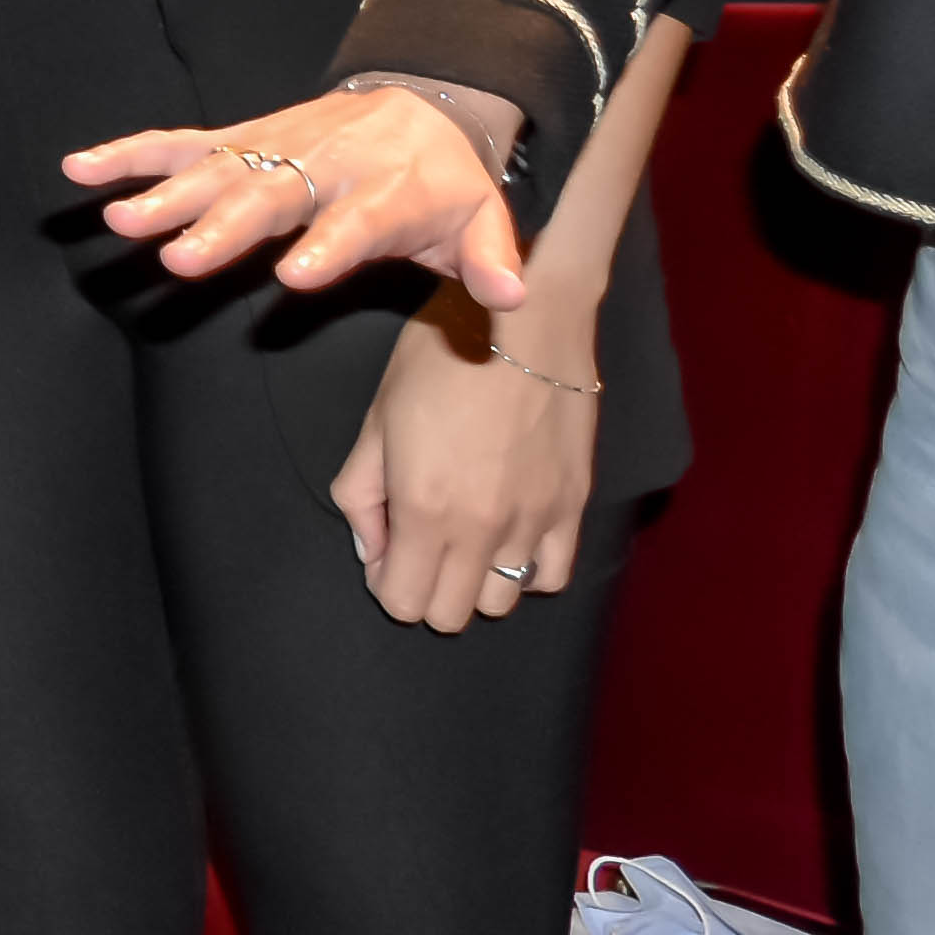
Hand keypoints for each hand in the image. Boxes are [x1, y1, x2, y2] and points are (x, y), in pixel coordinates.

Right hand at [63, 82, 527, 301]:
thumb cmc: (446, 180)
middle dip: (222, 226)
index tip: (294, 277)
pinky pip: (180, 144)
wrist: (422, 100)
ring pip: (216, 170)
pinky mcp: (241, 138)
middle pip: (268, 196)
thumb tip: (512, 298)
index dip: (328, 248)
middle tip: (179, 258)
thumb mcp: (484, 217)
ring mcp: (274, 147)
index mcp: (384, 191)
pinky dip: (130, 153)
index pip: (356, 223)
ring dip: (165, 194)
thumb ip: (492, 259)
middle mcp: (321, 164)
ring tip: (119, 220)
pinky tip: (81, 168)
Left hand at [335, 287, 597, 632]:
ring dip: (474, 581)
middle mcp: (482, 530)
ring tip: (464, 536)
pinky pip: (552, 575)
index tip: (384, 551)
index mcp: (424, 509)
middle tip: (417, 543)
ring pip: (501, 603)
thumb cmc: (438, 357)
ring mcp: (534, 522)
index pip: (403, 603)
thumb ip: (361, 493)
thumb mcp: (376, 418)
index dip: (384, 583)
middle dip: (424, 588)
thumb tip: (370, 549)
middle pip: (449, 615)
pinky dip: (526, 570)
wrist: (524, 319)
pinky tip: (509, 535)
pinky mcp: (573, 507)